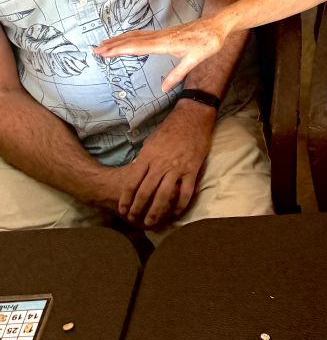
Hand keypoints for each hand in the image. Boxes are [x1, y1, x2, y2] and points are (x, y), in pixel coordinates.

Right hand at [95, 15, 227, 92]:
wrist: (218, 26)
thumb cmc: (208, 43)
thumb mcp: (194, 61)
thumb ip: (177, 74)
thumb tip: (163, 88)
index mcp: (165, 43)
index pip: (137, 47)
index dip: (119, 49)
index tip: (104, 52)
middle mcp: (160, 36)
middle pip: (132, 40)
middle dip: (113, 45)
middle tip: (95, 50)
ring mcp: (162, 33)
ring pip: (136, 35)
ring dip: (119, 40)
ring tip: (104, 44)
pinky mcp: (166, 32)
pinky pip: (143, 34)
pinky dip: (131, 36)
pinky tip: (127, 39)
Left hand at [114, 102, 214, 227]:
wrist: (192, 116)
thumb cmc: (170, 128)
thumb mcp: (151, 141)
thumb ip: (144, 159)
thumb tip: (137, 173)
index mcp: (148, 156)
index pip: (133, 183)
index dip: (126, 199)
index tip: (122, 209)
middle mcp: (161, 164)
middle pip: (146, 192)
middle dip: (137, 209)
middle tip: (133, 220)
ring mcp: (177, 168)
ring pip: (164, 196)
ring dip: (156, 212)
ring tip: (151, 223)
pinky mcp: (192, 169)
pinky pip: (186, 192)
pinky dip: (180, 205)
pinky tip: (175, 213)